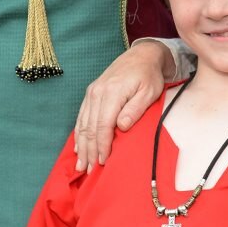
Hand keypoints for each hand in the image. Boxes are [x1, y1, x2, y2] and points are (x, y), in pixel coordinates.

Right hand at [74, 40, 171, 170]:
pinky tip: (78, 147)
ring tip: (81, 165)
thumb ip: (135, 109)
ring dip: (81, 146)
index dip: (102, 146)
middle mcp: (97, 93)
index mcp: (112, 93)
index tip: (103, 162)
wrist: (141, 55)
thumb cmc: (149, 76)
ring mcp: (91, 93)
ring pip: (83, 124)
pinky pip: (81, 117)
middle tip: (89, 171)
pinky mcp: (91, 93)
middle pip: (90, 128)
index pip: (103, 125)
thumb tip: (121, 127)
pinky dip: (79, 133)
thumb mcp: (149, 92)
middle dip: (89, 151)